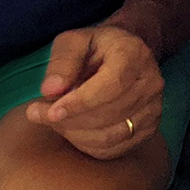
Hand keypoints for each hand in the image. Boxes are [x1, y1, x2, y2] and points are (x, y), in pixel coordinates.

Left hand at [24, 24, 163, 159]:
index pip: (111, 86)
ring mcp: (153, 110)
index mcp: (134, 55)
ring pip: (109, 136)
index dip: (80, 103)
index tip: (51, 112)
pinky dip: (85, 145)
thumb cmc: (96, 48)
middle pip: (108, 114)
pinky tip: (70, 130)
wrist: (125, 56)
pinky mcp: (147, 130)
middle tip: (36, 113)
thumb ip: (62, 61)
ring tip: (51, 120)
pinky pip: (112, 149)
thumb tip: (50, 90)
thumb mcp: (74, 41)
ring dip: (73, 133)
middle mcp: (150, 84)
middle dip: (68, 120)